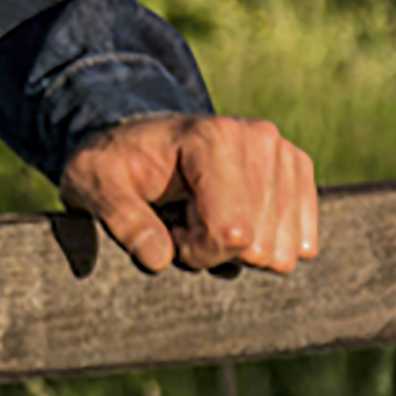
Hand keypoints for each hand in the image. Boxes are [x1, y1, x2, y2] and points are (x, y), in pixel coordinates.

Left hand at [60, 113, 318, 275]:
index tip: (167, 230)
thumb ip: (121, 218)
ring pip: (281, 251)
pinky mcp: (295, 168)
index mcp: (211, 138)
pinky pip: (301, 242)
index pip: (229, 232)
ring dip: (239, 248)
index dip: (195, 251)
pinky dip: (266, 242)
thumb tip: (159, 258)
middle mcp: (257, 138)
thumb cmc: (116, 163)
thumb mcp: (93, 183)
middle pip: (258, 246)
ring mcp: (282, 151)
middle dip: (216, 250)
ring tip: (204, 215)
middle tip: (184, 220)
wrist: (139, 139)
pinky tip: (234, 217)